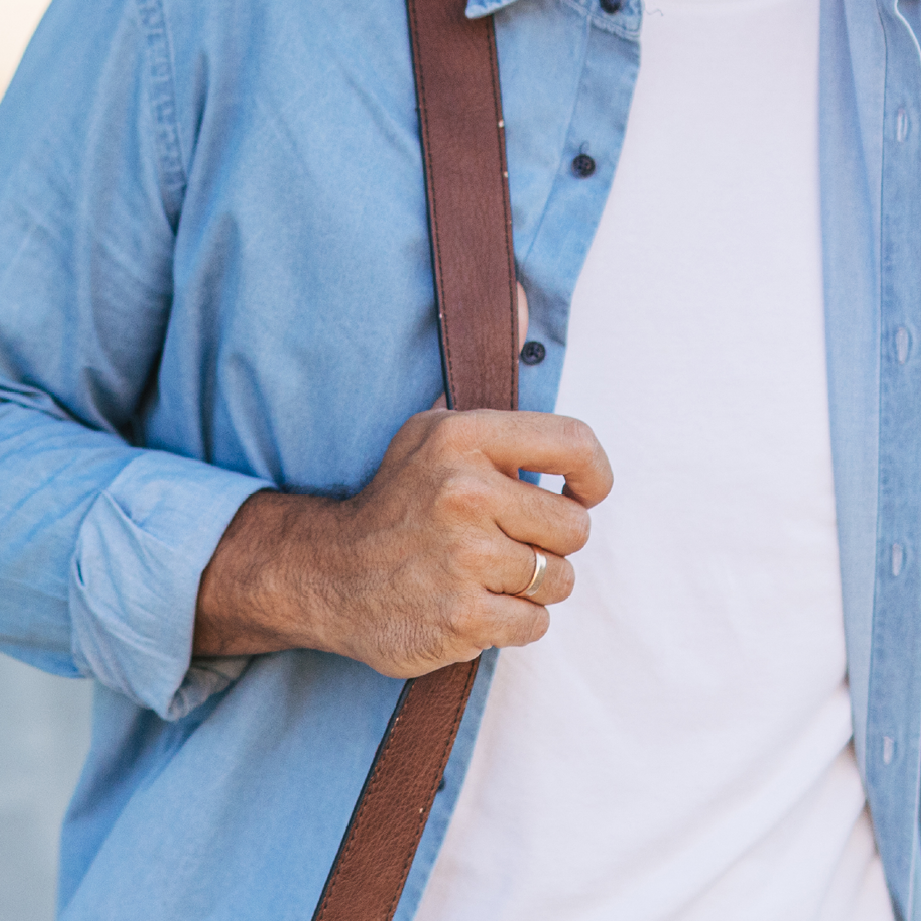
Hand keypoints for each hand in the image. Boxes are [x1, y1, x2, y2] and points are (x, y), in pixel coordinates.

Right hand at [195, 290, 611, 673]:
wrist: (325, 574)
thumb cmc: (395, 502)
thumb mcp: (430, 431)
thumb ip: (488, 388)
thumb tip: (522, 296)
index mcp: (464, 439)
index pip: (575, 444)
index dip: (595, 476)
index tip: (583, 493)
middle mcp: (465, 494)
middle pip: (574, 528)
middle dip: (551, 542)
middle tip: (507, 542)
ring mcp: (464, 559)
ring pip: (559, 579)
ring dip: (533, 585)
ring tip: (486, 574)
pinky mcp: (462, 618)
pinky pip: (535, 623)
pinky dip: (514, 622)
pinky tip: (475, 605)